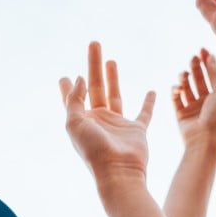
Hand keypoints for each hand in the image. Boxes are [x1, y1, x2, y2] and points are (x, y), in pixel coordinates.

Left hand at [60, 41, 155, 182]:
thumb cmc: (93, 150)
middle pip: (95, 87)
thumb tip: (78, 78)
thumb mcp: (74, 123)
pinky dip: (149, 102)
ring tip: (111, 60)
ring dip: (113, 77)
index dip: (68, 87)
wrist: (119, 172)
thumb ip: (75, 99)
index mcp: (81, 121)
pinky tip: (151, 91)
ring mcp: (118, 125)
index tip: (64, 76)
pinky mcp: (137, 130)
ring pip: (115, 94)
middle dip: (94, 65)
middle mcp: (98, 121)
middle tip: (94, 44)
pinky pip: (144, 113)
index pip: (73, 98)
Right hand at [171, 49, 215, 146]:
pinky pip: (175, 98)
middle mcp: (206, 102)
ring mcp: (193, 107)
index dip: (207, 61)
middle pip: (199, 79)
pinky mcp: (181, 114)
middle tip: (193, 57)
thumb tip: (211, 56)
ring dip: (184, 78)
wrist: (203, 140)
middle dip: (196, 67)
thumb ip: (215, 73)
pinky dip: (175, 90)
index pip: (212, 75)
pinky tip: (178, 88)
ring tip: (184, 75)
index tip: (202, 49)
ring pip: (186, 87)